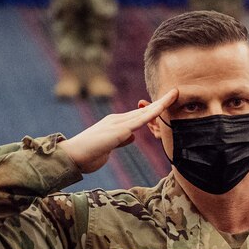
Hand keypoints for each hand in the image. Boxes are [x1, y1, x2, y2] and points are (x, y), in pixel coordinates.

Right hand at [58, 90, 177, 172]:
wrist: (72, 156)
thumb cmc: (88, 154)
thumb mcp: (109, 147)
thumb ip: (121, 140)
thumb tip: (132, 136)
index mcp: (115, 124)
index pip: (138, 116)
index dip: (153, 110)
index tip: (165, 104)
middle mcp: (118, 120)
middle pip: (144, 110)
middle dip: (161, 102)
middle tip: (176, 92)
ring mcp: (118, 123)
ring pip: (144, 112)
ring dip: (160, 103)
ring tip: (174, 94)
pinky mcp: (119, 130)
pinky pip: (140, 120)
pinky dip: (152, 113)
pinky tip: (162, 107)